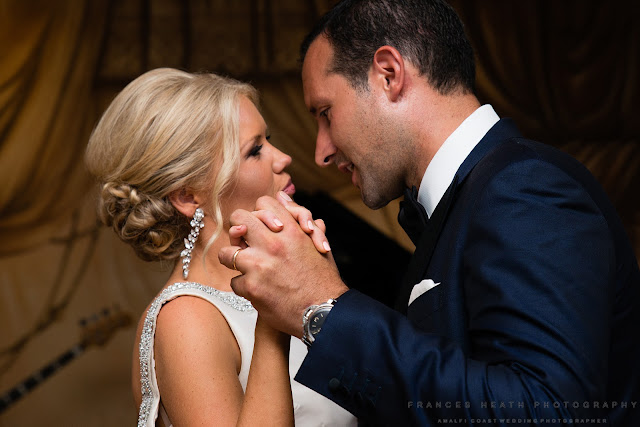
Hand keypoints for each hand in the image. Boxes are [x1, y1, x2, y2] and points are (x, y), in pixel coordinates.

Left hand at [219, 195, 348, 336]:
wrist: (323, 312)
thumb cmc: (322, 279)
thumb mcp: (316, 243)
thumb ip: (299, 219)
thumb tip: (283, 196)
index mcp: (291, 230)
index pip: (264, 204)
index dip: (258, 214)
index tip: (260, 227)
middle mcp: (273, 243)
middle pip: (238, 219)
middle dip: (237, 230)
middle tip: (243, 243)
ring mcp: (259, 265)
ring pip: (226, 252)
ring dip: (233, 260)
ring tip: (244, 268)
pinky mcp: (251, 287)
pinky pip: (234, 281)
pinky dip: (244, 287)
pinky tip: (257, 290)